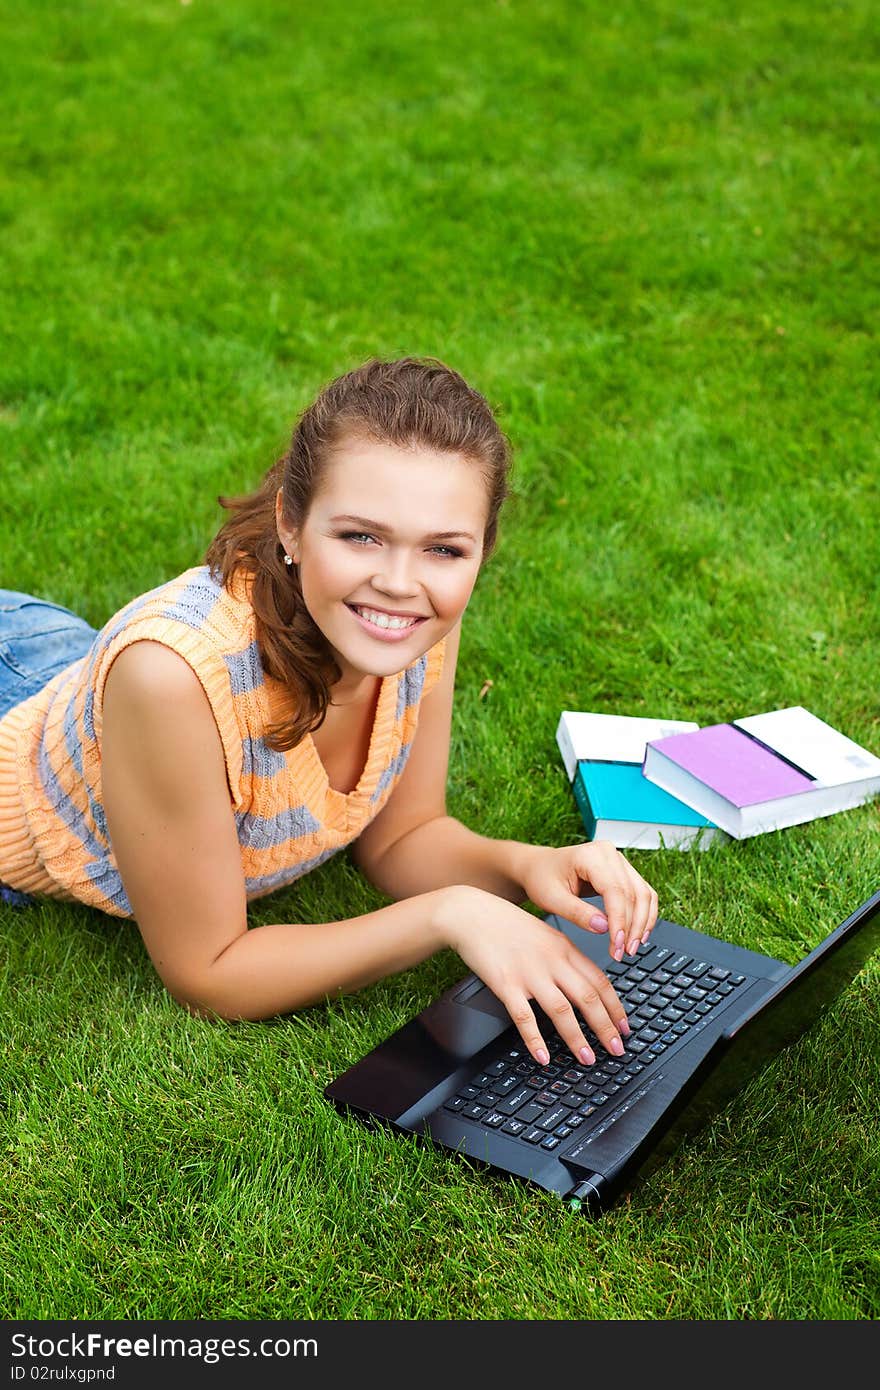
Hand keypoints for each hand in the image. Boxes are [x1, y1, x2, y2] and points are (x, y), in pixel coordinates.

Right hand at [437, 885, 630, 1067]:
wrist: (471, 915)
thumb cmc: (506, 926)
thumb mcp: (545, 934)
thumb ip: (565, 957)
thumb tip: (585, 983)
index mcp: (564, 948)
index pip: (599, 981)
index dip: (616, 1007)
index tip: (625, 1027)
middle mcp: (552, 961)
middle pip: (588, 997)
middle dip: (606, 1027)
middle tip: (617, 1049)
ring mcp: (529, 973)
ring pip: (562, 1010)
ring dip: (577, 1038)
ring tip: (587, 1058)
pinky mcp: (506, 984)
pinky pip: (524, 1017)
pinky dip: (535, 1039)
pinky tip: (543, 1057)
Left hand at [517, 840, 658, 961]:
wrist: (539, 867)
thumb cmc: (542, 879)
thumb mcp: (551, 898)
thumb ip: (577, 912)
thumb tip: (604, 928)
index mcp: (590, 855)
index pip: (615, 890)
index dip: (619, 920)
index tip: (617, 945)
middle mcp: (609, 853)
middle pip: (633, 893)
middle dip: (631, 927)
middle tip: (623, 953)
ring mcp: (619, 861)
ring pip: (643, 894)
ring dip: (641, 923)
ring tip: (631, 948)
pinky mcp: (624, 872)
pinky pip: (643, 893)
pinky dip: (644, 915)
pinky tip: (638, 935)